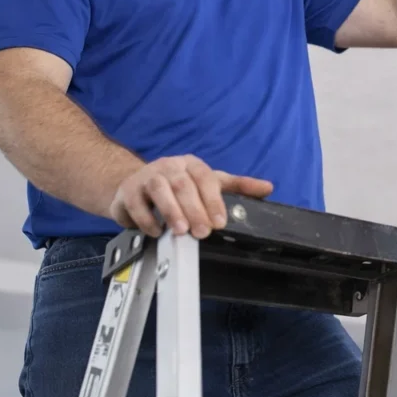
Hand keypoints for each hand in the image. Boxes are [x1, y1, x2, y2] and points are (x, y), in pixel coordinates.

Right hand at [108, 155, 273, 238]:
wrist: (134, 184)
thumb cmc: (178, 185)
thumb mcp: (209, 183)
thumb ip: (237, 186)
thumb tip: (268, 188)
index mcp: (192, 164)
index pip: (206, 178)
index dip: (213, 200)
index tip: (220, 222)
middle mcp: (170, 166)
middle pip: (183, 184)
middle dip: (194, 209)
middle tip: (202, 232)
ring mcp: (147, 177)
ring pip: (159, 189)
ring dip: (171, 211)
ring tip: (180, 231)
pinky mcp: (128, 192)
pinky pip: (135, 203)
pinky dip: (145, 219)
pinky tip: (155, 232)